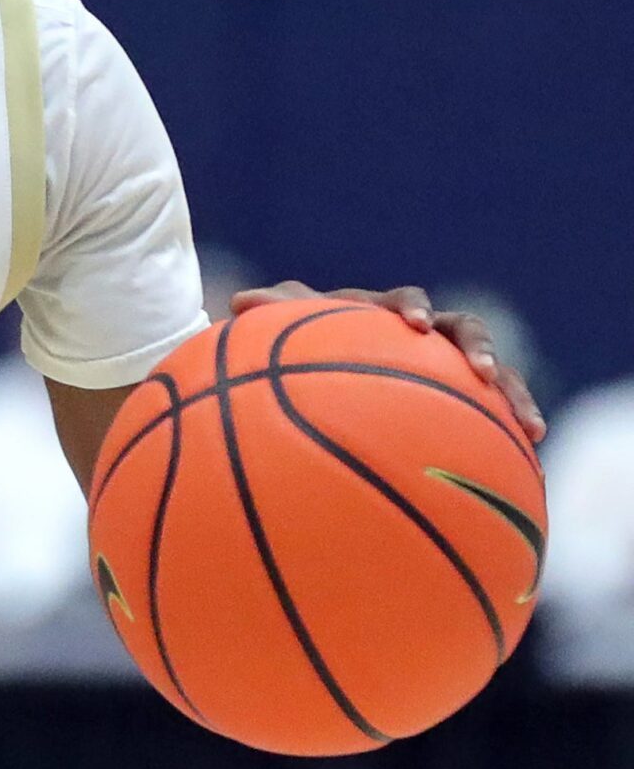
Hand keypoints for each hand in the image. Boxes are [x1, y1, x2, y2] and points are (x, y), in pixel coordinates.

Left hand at [231, 281, 544, 442]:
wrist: (325, 386)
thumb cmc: (304, 357)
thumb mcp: (287, 341)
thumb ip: (271, 318)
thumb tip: (237, 301)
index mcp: (387, 317)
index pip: (407, 304)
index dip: (413, 309)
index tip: (413, 325)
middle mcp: (429, 340)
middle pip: (466, 331)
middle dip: (479, 348)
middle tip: (482, 371)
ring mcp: (450, 372)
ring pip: (495, 377)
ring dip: (513, 395)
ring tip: (531, 427)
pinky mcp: (464, 409)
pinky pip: (494, 423)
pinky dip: (511, 441)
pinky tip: (527, 467)